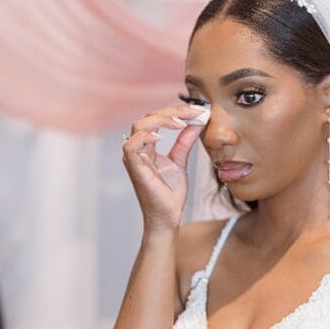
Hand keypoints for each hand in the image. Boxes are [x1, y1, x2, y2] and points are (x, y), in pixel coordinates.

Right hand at [122, 105, 205, 230]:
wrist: (168, 217)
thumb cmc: (170, 194)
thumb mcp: (180, 161)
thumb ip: (185, 141)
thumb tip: (197, 121)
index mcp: (146, 148)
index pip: (155, 119)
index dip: (176, 111)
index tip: (198, 111)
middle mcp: (138, 150)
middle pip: (147, 118)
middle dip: (172, 111)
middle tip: (194, 112)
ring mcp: (134, 159)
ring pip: (138, 127)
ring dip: (160, 120)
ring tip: (181, 122)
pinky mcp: (135, 169)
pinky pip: (131, 145)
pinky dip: (145, 137)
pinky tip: (162, 138)